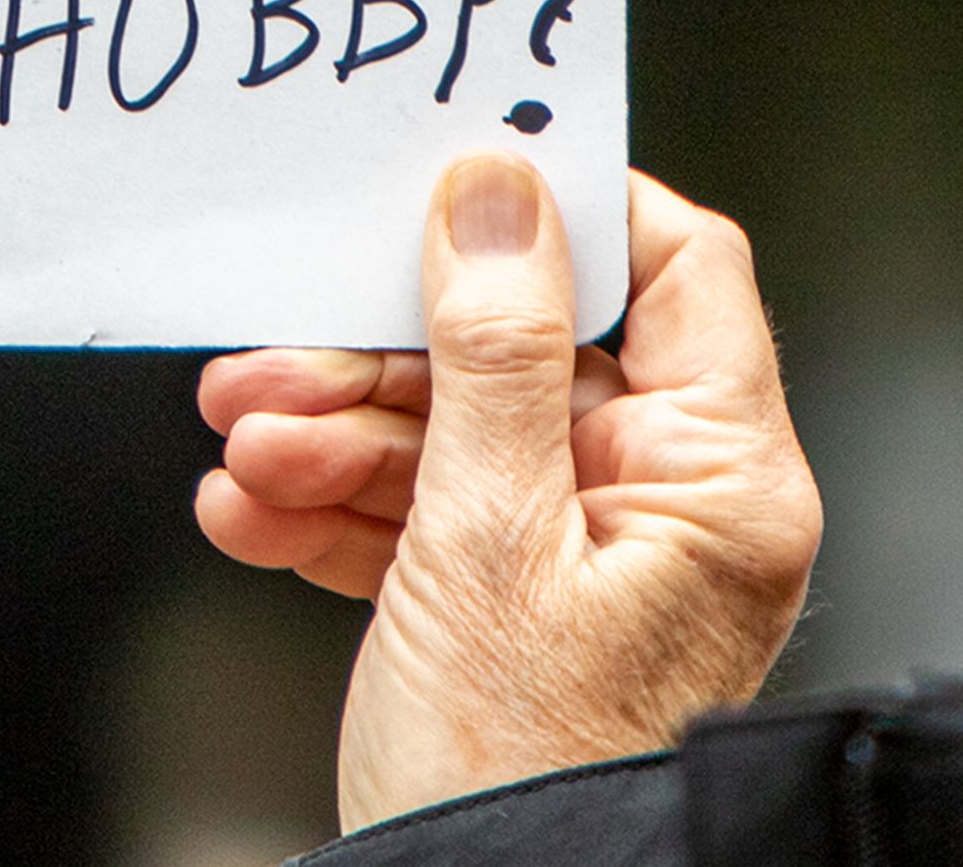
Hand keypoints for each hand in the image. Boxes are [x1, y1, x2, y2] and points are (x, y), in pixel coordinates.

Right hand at [194, 160, 821, 830]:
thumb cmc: (518, 776)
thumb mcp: (485, 537)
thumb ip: (493, 351)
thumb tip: (498, 192)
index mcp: (721, 481)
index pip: (675, 271)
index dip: (563, 216)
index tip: (446, 187)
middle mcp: (674, 514)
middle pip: (533, 359)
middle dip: (384, 362)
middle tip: (271, 362)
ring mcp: (595, 569)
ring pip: (461, 443)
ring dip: (335, 439)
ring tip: (241, 454)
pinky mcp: (518, 621)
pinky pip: (429, 527)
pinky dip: (337, 514)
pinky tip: (253, 513)